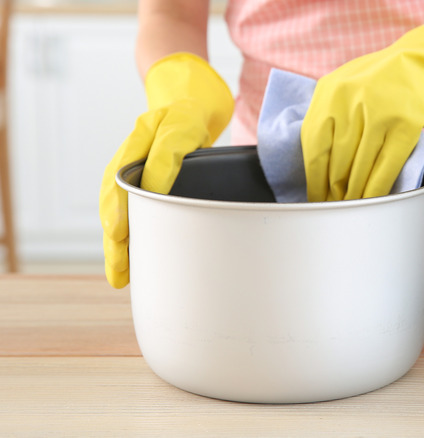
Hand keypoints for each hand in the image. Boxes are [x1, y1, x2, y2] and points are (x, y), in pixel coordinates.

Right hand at [99, 53, 233, 287]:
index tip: (120, 234)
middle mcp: (134, 151)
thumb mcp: (191, 124)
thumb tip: (156, 193)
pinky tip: (131, 258)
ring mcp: (136, 165)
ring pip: (119, 208)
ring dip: (118, 242)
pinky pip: (130, 209)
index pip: (128, 173)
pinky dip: (129, 233)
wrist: (190, 100)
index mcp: (145, 133)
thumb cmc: (194, 114)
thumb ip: (172, 153)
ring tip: (119, 274)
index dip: (123, 206)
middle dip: (115, 235)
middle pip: (116, 198)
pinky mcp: (143, 180)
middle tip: (118, 267)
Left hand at [300, 0, 423, 201]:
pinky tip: (372, 201)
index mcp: (330, 93)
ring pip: (361, 166)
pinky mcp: (406, 126)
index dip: (314, 177)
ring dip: (354, 194)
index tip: (314, 196)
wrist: (419, 59)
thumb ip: (326, 113)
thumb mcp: (343, 84)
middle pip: (337, 160)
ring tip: (350, 210)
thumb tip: (314, 162)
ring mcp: (380, 114)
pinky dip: (377, 187)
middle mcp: (351, 103)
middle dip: (333, 190)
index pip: (314, 145)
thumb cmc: (377, 78)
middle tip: (332, 209)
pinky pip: (387, 166)